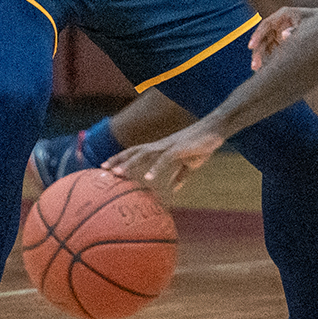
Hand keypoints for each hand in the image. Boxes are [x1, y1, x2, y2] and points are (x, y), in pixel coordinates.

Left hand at [103, 120, 224, 191]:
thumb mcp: (190, 164)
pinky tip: (149, 179)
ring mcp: (168, 146)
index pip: (136, 152)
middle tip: (102, 169)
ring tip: (118, 174)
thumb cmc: (201, 144)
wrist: (215, 130)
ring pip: (144, 154)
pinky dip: (156, 169)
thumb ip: (180, 175)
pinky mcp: (179, 149)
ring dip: (130, 164)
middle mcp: (160, 145)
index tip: (107, 167)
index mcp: (160, 148)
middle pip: (134, 151)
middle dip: (118, 160)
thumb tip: (174, 189)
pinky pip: (164, 160)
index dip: (121, 158)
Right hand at [247, 5, 315, 69]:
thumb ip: (296, 29)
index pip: (265, 25)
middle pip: (264, 39)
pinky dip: (271, 60)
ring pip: (267, 47)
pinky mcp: (285, 43)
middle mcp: (279, 24)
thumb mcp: (309, 23)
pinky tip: (267, 71)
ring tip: (258, 72)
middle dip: (258, 52)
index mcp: (283, 15)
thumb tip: (283, 37)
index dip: (256, 36)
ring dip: (262, 58)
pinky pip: (274, 52)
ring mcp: (281, 33)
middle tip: (255, 67)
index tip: (251, 46)